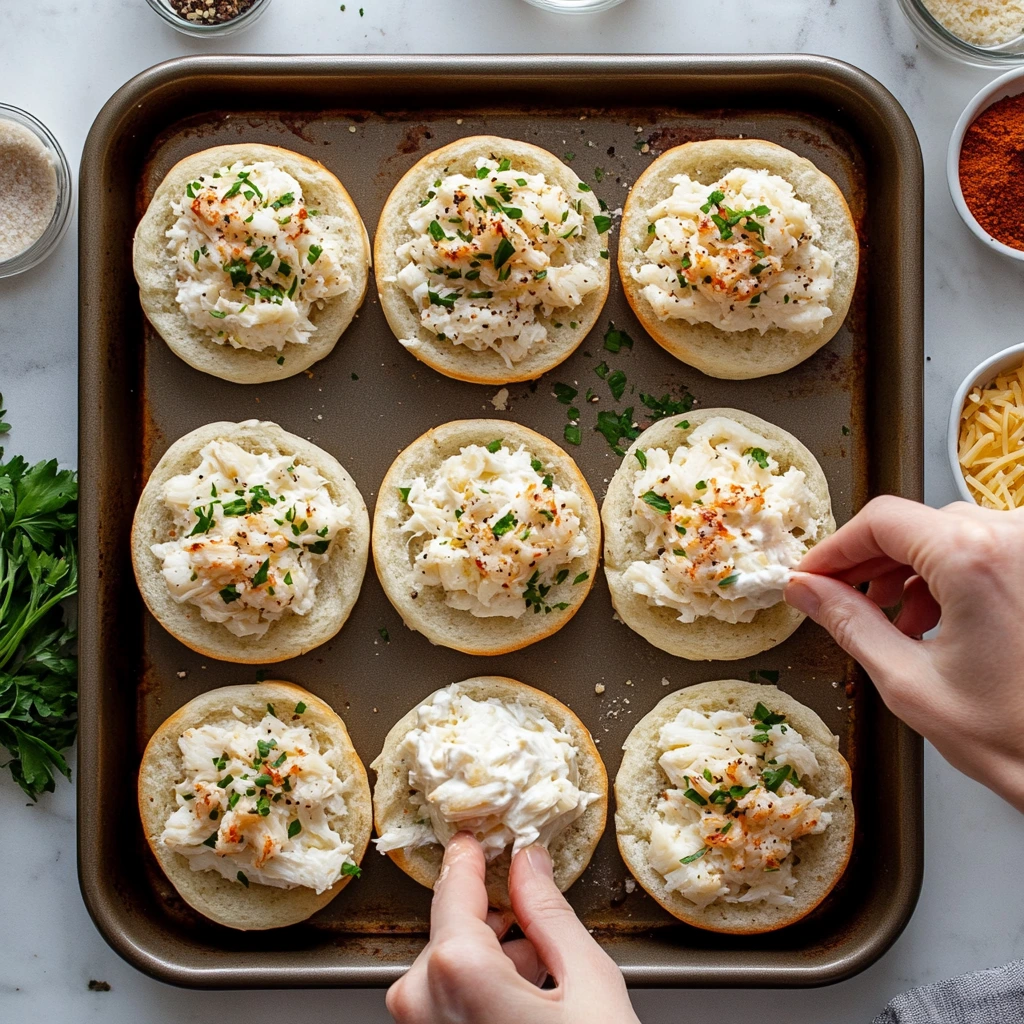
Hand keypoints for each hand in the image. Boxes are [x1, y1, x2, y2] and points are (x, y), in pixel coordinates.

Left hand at [386, 832, 640, 1023]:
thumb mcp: (588, 982)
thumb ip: (549, 913)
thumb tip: (530, 865)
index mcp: (458, 972)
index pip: (455, 891)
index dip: (468, 859)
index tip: (471, 839)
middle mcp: (424, 1007)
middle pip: (452, 935)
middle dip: (493, 924)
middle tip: (538, 926)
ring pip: (448, 973)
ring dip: (491, 962)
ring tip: (546, 976)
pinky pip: (448, 1009)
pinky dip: (483, 995)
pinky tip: (530, 1006)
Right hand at [785, 496, 1023, 809]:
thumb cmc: (1014, 737)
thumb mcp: (907, 681)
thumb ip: (848, 623)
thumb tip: (806, 591)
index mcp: (975, 557)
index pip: (881, 521)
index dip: (835, 548)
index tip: (810, 574)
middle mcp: (1014, 539)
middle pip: (914, 525)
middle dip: (869, 563)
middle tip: (838, 599)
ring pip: (948, 535)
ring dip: (909, 571)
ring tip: (895, 623)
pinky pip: (984, 550)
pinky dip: (949, 575)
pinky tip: (934, 620)